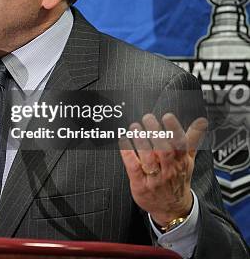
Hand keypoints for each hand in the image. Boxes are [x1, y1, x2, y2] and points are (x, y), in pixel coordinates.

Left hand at [119, 113, 206, 227]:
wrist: (172, 209)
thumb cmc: (178, 179)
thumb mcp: (188, 160)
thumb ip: (192, 139)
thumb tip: (201, 121)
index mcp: (181, 162)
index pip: (180, 145)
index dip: (174, 130)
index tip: (167, 116)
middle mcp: (169, 169)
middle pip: (163, 150)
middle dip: (155, 133)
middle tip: (147, 118)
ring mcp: (154, 178)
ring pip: (148, 158)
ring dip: (141, 141)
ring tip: (134, 127)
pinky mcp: (140, 184)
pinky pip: (133, 167)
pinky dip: (128, 154)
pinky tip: (124, 141)